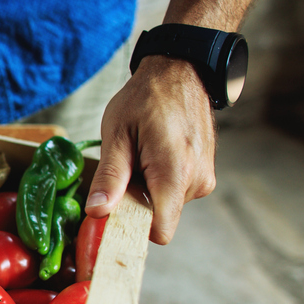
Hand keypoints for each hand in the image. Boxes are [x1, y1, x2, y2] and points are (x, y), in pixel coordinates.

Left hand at [84, 55, 215, 244]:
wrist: (181, 72)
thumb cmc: (146, 98)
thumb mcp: (117, 134)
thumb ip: (110, 177)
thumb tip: (98, 212)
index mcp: (175, 174)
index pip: (160, 231)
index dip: (132, 229)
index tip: (112, 216)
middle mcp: (197, 182)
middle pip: (158, 218)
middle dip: (136, 203)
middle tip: (125, 169)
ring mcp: (205, 178)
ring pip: (166, 205)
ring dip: (148, 190)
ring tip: (142, 155)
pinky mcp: (205, 174)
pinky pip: (175, 192)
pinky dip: (160, 181)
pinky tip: (154, 154)